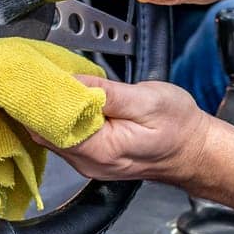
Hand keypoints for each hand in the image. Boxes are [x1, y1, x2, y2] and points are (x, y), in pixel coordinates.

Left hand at [38, 75, 211, 182]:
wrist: (194, 150)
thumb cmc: (178, 127)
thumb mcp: (148, 101)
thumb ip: (108, 93)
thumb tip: (74, 81)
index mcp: (102, 150)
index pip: (54, 127)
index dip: (43, 100)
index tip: (40, 75)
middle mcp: (90, 162)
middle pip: (47, 133)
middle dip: (42, 102)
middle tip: (42, 71)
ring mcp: (89, 162)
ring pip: (52, 134)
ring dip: (51, 107)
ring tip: (53, 79)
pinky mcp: (92, 156)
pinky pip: (65, 136)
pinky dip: (61, 116)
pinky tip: (67, 97)